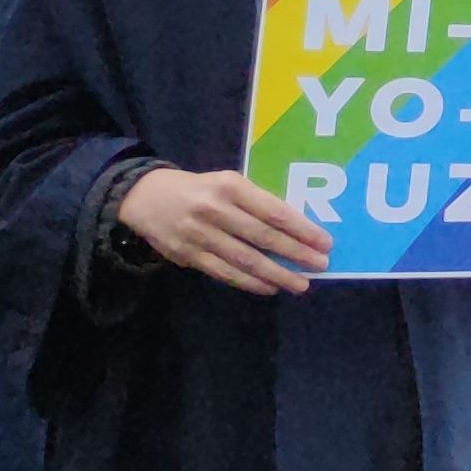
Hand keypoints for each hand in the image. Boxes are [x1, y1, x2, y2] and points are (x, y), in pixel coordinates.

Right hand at [121, 166, 330, 297]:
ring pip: (245, 259)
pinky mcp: (187, 254)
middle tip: (321, 264)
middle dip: (296, 253)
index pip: (274, 211)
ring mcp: (199, 234)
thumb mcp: (228, 183)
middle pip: (263, 236)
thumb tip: (296, 230)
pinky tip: (269, 287)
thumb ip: (256, 202)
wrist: (145, 197)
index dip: (302, 229)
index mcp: (231, 186)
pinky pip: (224, 272)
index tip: (324, 242)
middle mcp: (215, 209)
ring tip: (300, 284)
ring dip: (276, 274)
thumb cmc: (201, 189)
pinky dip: (250, 282)